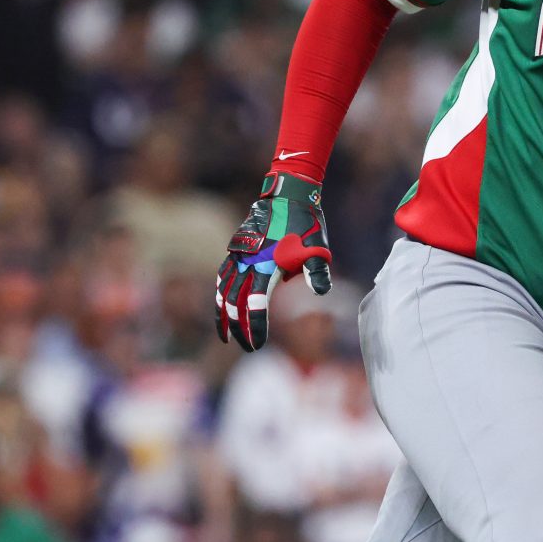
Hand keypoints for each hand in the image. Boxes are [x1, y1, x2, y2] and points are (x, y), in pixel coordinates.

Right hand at [214, 172, 332, 351]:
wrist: (288, 194)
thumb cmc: (306, 224)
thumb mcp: (318, 249)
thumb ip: (317, 272)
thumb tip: (321, 292)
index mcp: (267, 266)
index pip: (256, 305)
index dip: (255, 326)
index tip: (256, 345)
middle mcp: (248, 263)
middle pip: (235, 303)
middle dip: (239, 328)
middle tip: (246, 347)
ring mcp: (238, 255)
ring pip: (224, 291)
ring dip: (223, 315)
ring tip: (225, 336)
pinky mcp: (236, 249)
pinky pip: (223, 276)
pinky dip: (220, 294)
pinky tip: (222, 305)